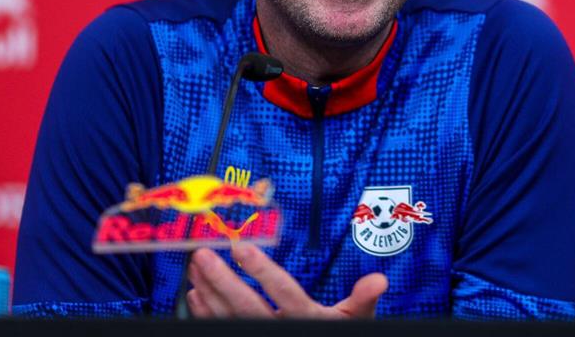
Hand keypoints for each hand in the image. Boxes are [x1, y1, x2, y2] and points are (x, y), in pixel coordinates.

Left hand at [186, 244, 387, 318]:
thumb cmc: (335, 336)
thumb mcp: (354, 320)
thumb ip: (362, 299)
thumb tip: (379, 280)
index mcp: (307, 318)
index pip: (283, 292)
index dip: (262, 271)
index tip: (242, 248)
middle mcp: (281, 330)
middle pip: (246, 306)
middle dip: (222, 280)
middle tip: (203, 254)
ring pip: (228, 317)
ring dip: (208, 291)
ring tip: (195, 265)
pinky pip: (221, 329)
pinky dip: (205, 313)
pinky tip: (195, 294)